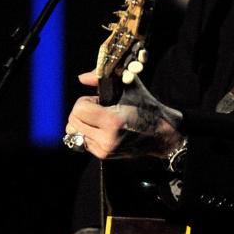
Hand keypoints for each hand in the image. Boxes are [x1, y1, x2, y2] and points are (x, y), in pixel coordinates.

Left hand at [67, 72, 183, 159]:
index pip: (79, 109)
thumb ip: (101, 79)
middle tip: (98, 109)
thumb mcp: (128, 87)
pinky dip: (87, 132)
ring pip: (74, 132)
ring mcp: (104, 150)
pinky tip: (101, 128)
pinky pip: (81, 141)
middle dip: (82, 111)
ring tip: (99, 119)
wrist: (161, 134)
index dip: (86, 101)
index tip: (98, 100)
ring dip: (83, 122)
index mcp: (112, 121)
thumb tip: (81, 77)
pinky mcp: (103, 156)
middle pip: (73, 121)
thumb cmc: (146, 108)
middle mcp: (106, 139)